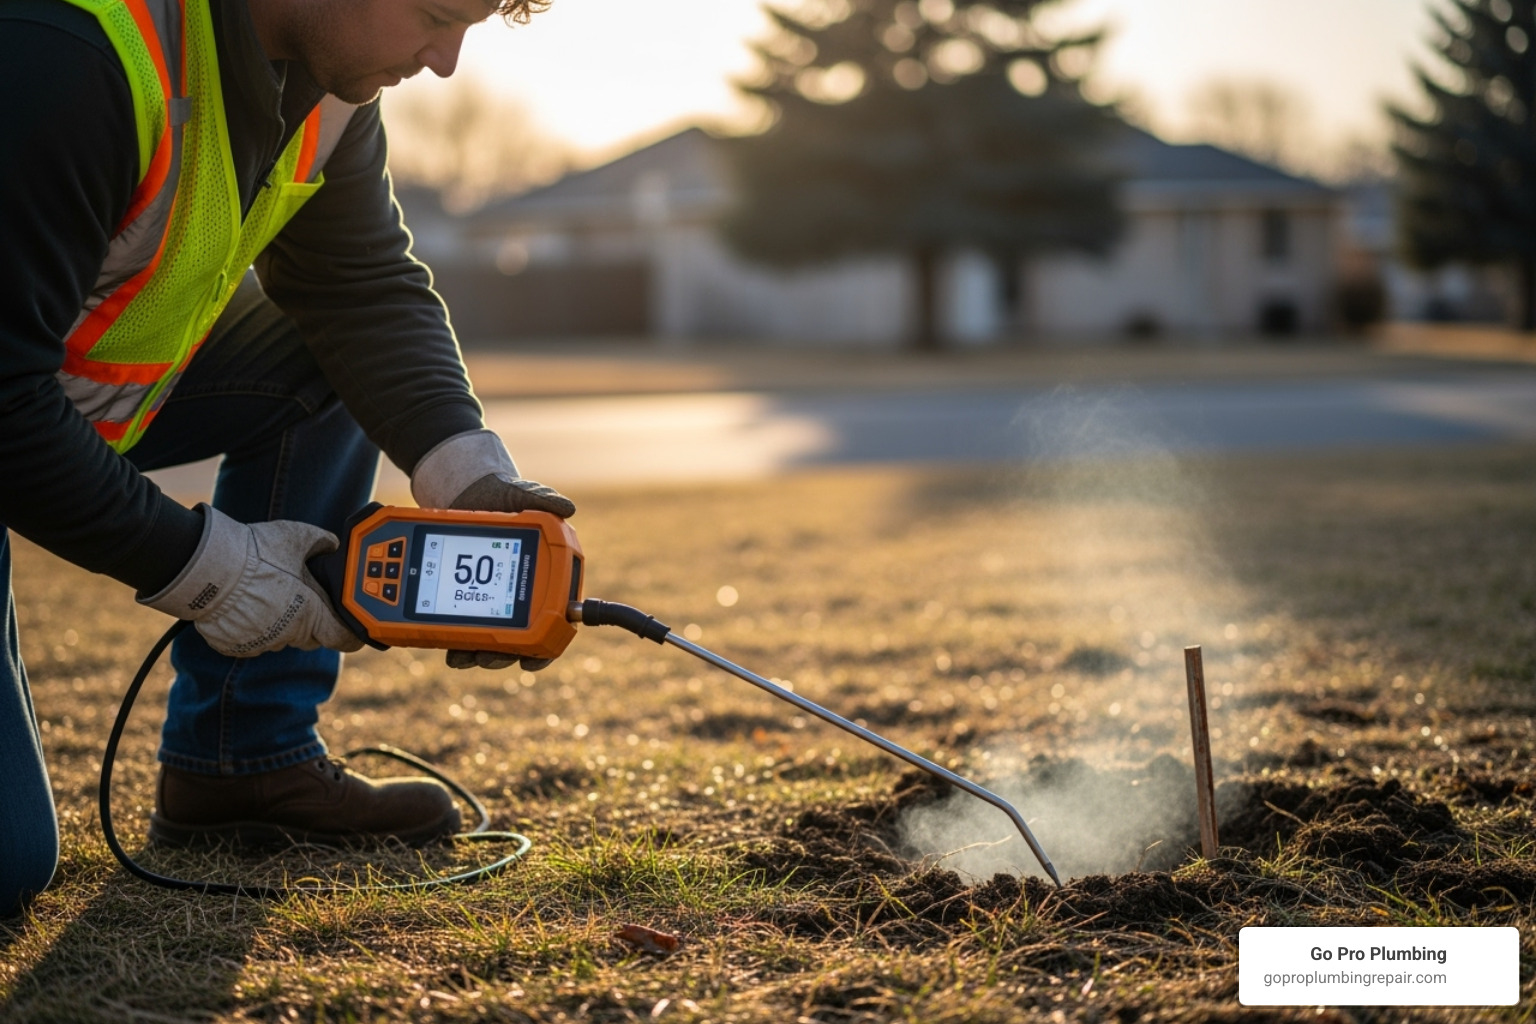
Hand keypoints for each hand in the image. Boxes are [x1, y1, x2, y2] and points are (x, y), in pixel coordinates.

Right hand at [140, 505, 362, 655]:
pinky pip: (250, 641)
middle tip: (301, 598)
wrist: (207, 566)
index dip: (349, 634)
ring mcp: (259, 642)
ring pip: (279, 638)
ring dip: (278, 623)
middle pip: (310, 637)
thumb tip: (332, 544)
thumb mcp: (297, 536)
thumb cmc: (255, 553)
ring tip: (265, 594)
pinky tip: (243, 605)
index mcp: (309, 614)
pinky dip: (250, 627)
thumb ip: (321, 542)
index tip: (350, 630)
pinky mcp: (233, 646)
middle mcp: (287, 634)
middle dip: (311, 622)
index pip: (341, 638)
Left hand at [410, 429, 573, 670]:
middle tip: (486, 657)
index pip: (551, 620)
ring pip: (487, 638)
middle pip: (516, 639)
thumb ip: (541, 499)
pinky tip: (441, 640)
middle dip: (501, 655)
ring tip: (461, 656)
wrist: (464, 489)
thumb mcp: (519, 494)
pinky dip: (452, 637)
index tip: (530, 660)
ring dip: (476, 653)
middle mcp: (518, 592)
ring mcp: (489, 597)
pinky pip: (459, 624)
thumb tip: (566, 508)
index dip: (545, 647)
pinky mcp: (462, 596)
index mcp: (542, 575)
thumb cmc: (501, 494)